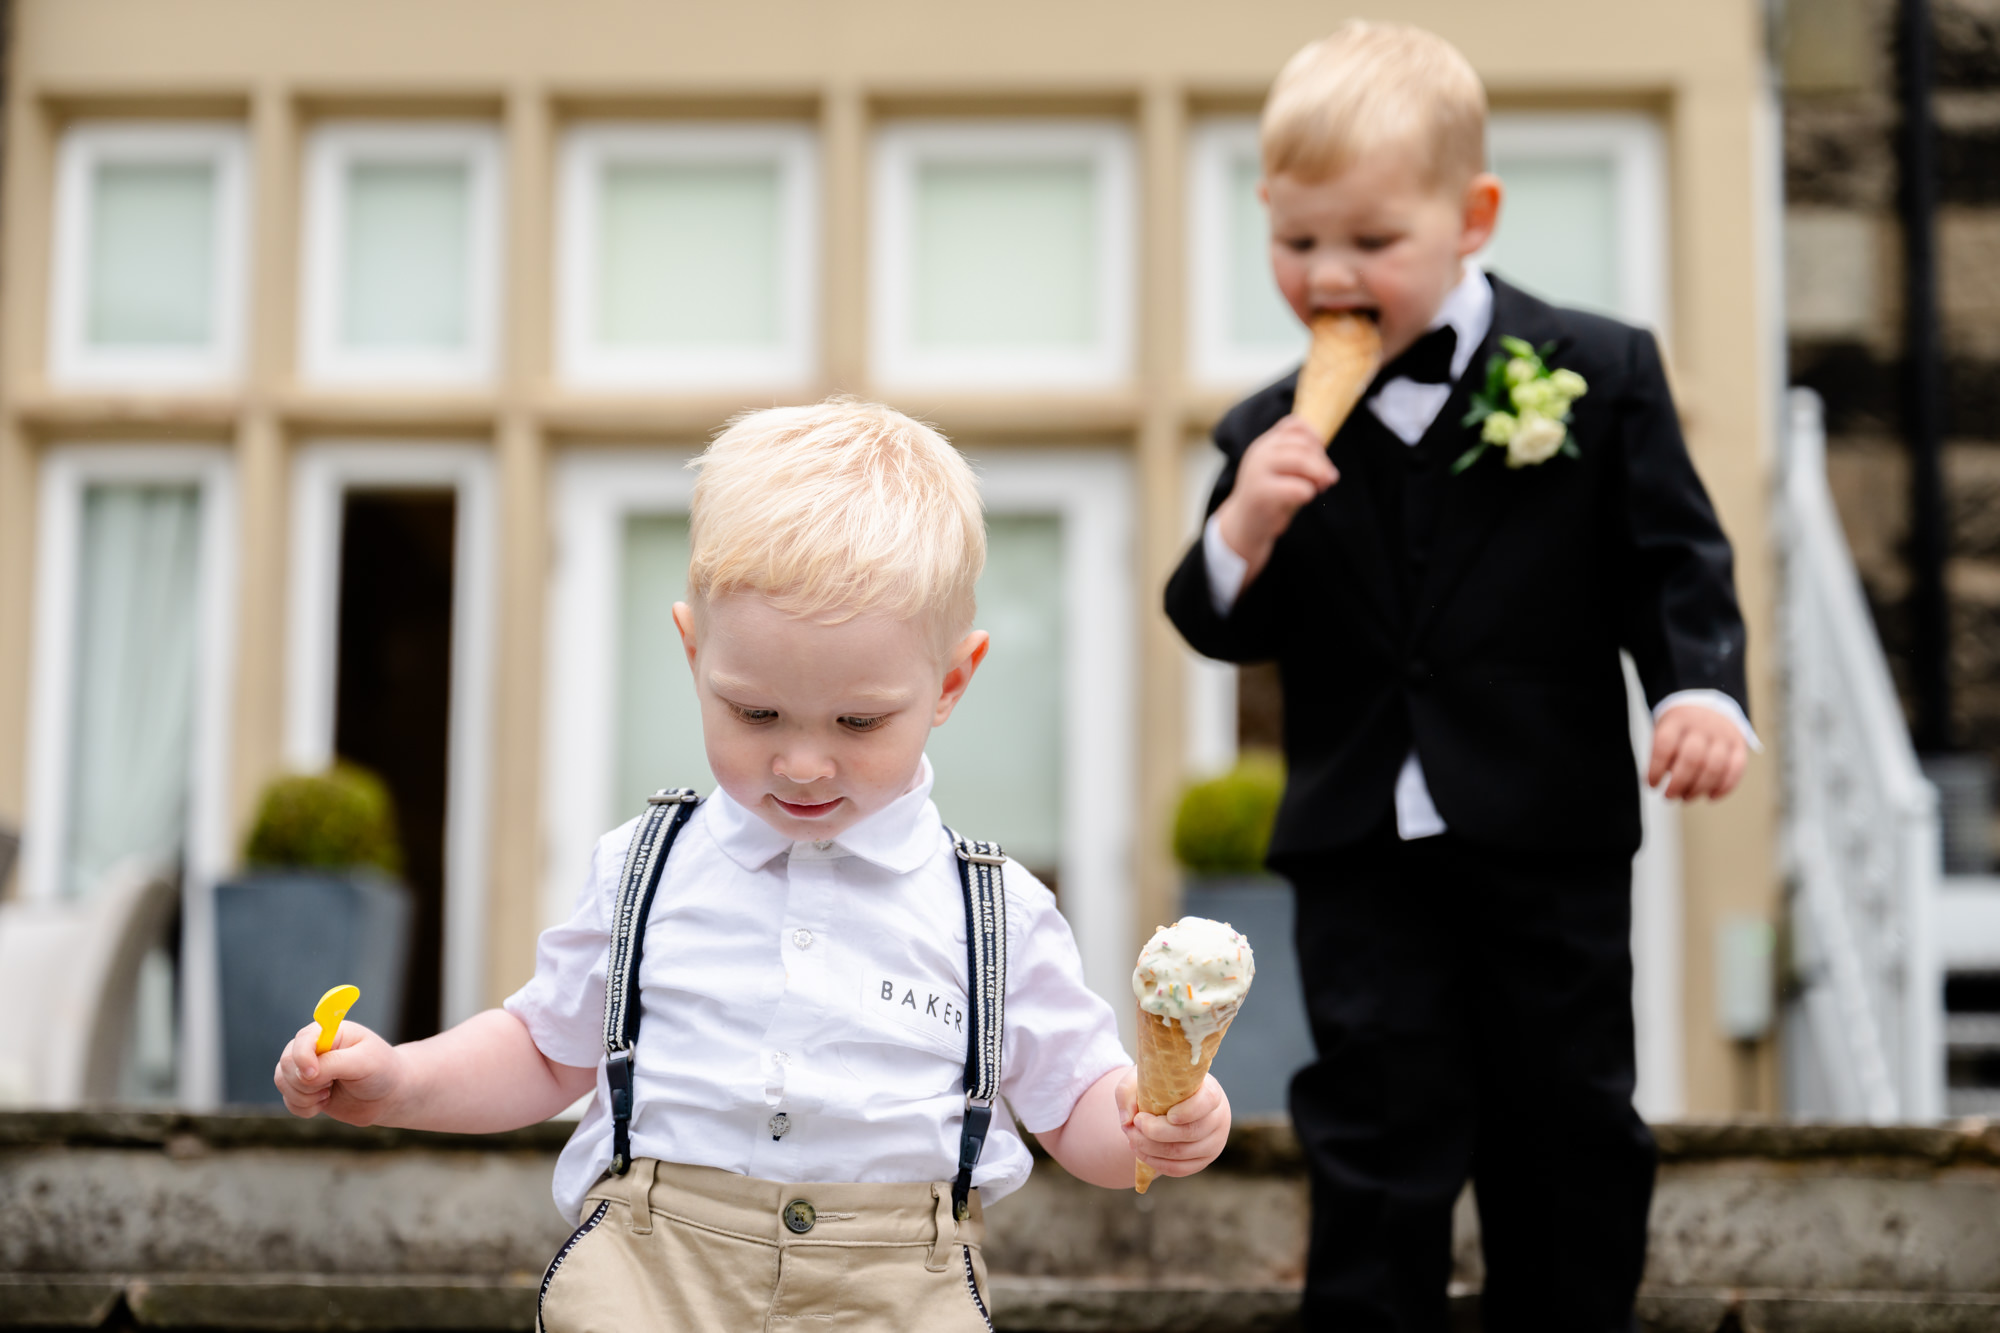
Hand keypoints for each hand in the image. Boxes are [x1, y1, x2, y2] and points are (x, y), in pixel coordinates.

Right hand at [274, 1020, 403, 1125]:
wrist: (388, 1096)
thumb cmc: (381, 1072)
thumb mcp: (363, 1063)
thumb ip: (334, 1064)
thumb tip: (306, 1073)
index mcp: (330, 1031)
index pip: (303, 1039)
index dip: (303, 1057)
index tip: (315, 1075)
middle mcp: (314, 1047)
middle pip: (287, 1062)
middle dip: (305, 1082)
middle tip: (330, 1086)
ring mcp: (306, 1068)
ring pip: (282, 1082)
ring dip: (304, 1096)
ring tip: (328, 1094)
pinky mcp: (305, 1089)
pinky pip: (288, 1100)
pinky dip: (303, 1108)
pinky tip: (323, 1104)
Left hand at [1114, 1067, 1231, 1180]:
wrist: (1172, 1102)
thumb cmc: (1160, 1087)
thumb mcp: (1144, 1079)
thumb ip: (1128, 1092)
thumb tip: (1126, 1121)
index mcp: (1211, 1091)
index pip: (1207, 1101)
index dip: (1188, 1111)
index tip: (1168, 1114)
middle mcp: (1218, 1118)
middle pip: (1191, 1132)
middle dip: (1157, 1132)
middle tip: (1135, 1124)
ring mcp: (1213, 1143)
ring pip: (1182, 1153)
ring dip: (1151, 1148)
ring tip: (1132, 1137)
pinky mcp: (1202, 1161)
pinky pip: (1179, 1169)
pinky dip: (1156, 1163)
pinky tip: (1140, 1152)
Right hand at [1214, 415, 1338, 584]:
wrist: (1245, 526)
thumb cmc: (1272, 498)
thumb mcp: (1284, 471)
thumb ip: (1300, 459)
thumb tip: (1328, 468)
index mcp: (1265, 444)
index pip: (1294, 425)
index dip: (1315, 437)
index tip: (1321, 457)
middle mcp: (1259, 453)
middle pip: (1302, 444)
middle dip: (1322, 461)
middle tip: (1329, 479)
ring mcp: (1257, 471)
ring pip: (1300, 459)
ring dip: (1318, 473)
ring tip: (1322, 487)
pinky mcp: (1260, 494)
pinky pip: (1297, 487)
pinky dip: (1308, 491)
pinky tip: (1307, 497)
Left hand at [1647, 704, 1748, 800]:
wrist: (1707, 706)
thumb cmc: (1681, 727)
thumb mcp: (1664, 730)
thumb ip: (1662, 754)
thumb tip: (1659, 781)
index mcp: (1677, 720)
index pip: (1665, 745)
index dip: (1656, 769)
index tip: (1652, 784)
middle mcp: (1702, 726)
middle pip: (1692, 759)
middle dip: (1679, 783)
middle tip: (1669, 795)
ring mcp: (1723, 735)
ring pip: (1714, 767)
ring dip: (1699, 789)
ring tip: (1686, 797)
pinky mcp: (1739, 745)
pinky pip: (1736, 769)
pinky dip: (1724, 788)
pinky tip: (1710, 797)